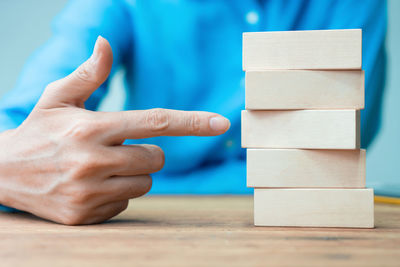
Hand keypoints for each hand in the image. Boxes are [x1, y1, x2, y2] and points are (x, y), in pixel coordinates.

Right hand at [0, 36, 229, 224]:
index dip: (192, 122)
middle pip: (158, 159)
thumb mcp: (58, 97)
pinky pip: (126, 203)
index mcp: (92, 128)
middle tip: (118, 147)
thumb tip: (105, 40)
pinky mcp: (85, 215)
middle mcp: (92, 161)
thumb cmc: (38, 130)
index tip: (221, 123)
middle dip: (147, 152)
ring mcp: (88, 192)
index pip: (155, 122)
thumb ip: (89, 72)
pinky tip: (91, 186)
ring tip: (101, 166)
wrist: (1, 173)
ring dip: (133, 173)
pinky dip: (117, 193)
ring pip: (145, 183)